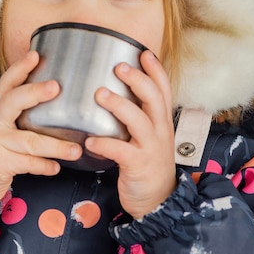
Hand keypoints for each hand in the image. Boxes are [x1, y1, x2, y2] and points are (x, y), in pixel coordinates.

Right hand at [0, 51, 82, 209]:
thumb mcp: (1, 127)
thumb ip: (21, 116)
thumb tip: (55, 103)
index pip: (8, 83)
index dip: (21, 68)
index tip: (36, 55)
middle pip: (14, 101)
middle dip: (35, 92)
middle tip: (56, 87)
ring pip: (30, 141)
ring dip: (56, 146)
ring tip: (76, 149)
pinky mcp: (0, 163)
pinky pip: (28, 163)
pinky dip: (44, 166)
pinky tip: (56, 167)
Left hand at [85, 50, 175, 218]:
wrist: (158, 200)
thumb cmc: (147, 163)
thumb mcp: (149, 137)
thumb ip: (137, 117)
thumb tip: (113, 93)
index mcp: (161, 121)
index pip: (163, 90)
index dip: (155, 70)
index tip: (143, 52)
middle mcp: (159, 131)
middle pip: (154, 98)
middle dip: (137, 80)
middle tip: (118, 67)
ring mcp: (151, 148)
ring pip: (138, 121)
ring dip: (119, 105)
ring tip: (99, 94)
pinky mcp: (138, 166)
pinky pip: (121, 152)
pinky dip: (105, 144)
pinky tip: (89, 141)